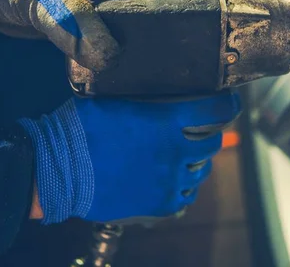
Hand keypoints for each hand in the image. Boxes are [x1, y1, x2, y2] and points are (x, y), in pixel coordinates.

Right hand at [18, 91, 240, 223]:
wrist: (58, 171)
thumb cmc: (80, 129)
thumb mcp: (110, 101)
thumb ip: (137, 98)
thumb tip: (142, 84)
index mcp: (166, 121)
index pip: (215, 109)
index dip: (228, 104)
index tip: (230, 101)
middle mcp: (176, 152)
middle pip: (212, 143)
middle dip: (209, 133)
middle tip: (199, 130)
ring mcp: (169, 180)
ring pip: (200, 171)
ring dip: (196, 161)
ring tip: (184, 157)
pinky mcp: (159, 204)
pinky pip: (185, 196)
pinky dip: (183, 186)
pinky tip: (173, 180)